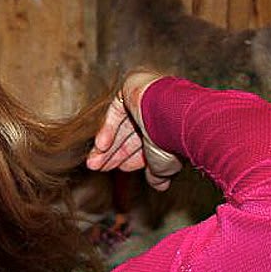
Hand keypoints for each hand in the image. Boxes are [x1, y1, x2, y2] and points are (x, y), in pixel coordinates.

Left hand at [86, 71, 181, 190]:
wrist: (176, 118)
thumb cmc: (175, 142)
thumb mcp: (165, 165)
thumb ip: (158, 172)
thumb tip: (160, 185)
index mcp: (172, 127)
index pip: (148, 142)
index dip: (133, 157)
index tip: (121, 169)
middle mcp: (162, 111)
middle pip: (131, 133)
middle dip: (113, 153)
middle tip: (99, 168)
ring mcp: (149, 97)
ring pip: (121, 124)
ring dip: (106, 146)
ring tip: (93, 164)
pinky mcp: (134, 86)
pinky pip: (116, 109)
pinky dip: (108, 128)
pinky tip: (101, 146)